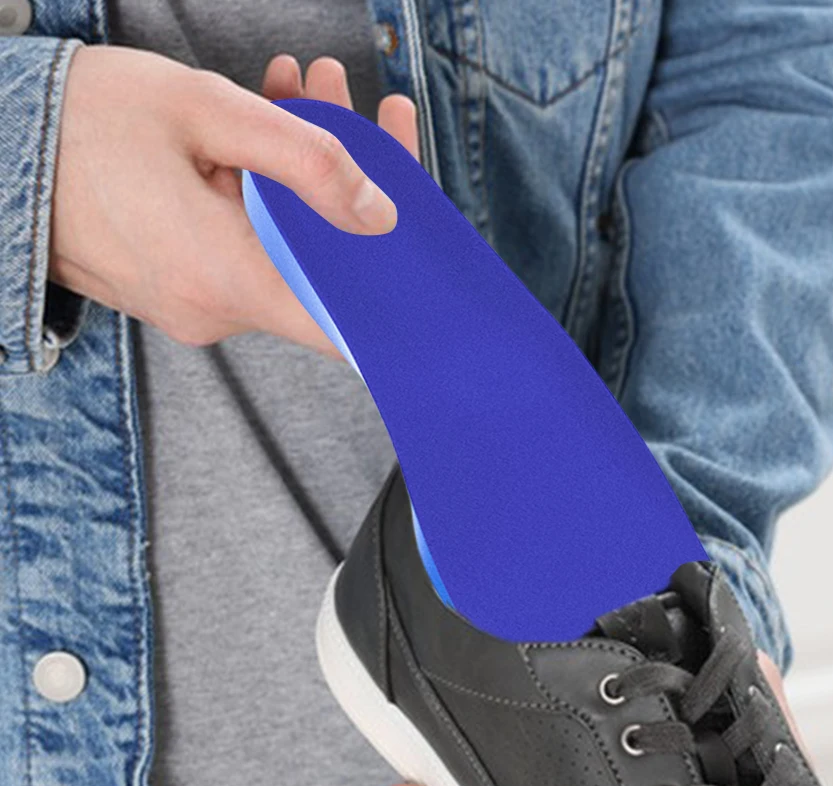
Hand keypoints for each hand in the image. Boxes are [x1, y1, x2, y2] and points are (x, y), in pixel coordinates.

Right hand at [49, 47, 418, 353]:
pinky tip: (259, 136)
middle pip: (319, 266)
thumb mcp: (206, 111)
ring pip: (283, 251)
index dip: (393, 288)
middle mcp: (215, 311)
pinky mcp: (179, 290)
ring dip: (303, 179)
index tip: (424, 249)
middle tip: (345, 100)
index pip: (343, 320)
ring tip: (301, 91)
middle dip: (346, 183)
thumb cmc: (80, 122)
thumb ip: (308, 160)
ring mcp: (194, 306)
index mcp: (227, 278)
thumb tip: (381, 212)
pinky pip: (245, 251)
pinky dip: (264, 198)